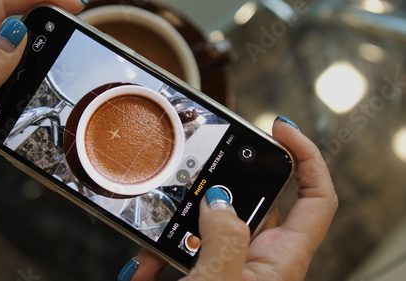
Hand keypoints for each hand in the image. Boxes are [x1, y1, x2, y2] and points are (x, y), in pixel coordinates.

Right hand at [118, 116, 337, 280]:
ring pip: (211, 227)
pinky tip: (144, 269)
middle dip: (218, 194)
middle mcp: (262, 260)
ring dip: (179, 231)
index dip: (307, 156)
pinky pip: (188, 251)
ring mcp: (234, 267)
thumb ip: (224, 239)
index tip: (280, 128)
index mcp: (281, 261)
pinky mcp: (209, 274)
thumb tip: (220, 201)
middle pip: (254, 204)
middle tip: (194, 188)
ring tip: (156, 239)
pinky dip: (164, 256)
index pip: (316, 197)